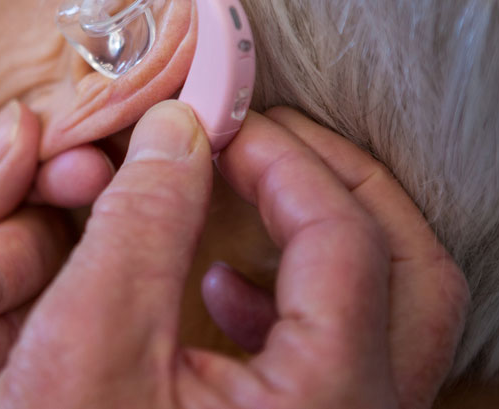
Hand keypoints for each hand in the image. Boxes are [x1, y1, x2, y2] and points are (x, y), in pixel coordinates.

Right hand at [0, 102, 468, 408]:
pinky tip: (220, 293)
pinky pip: (340, 355)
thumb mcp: (89, 339)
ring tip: (247, 197)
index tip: (219, 120)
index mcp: (323, 405)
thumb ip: (141, 220)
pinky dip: (292, 301)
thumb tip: (178, 130)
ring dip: (326, 233)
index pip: (344, 237)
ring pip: (389, 311)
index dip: (282, 158)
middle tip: (262, 139)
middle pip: (409, 267)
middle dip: (335, 182)